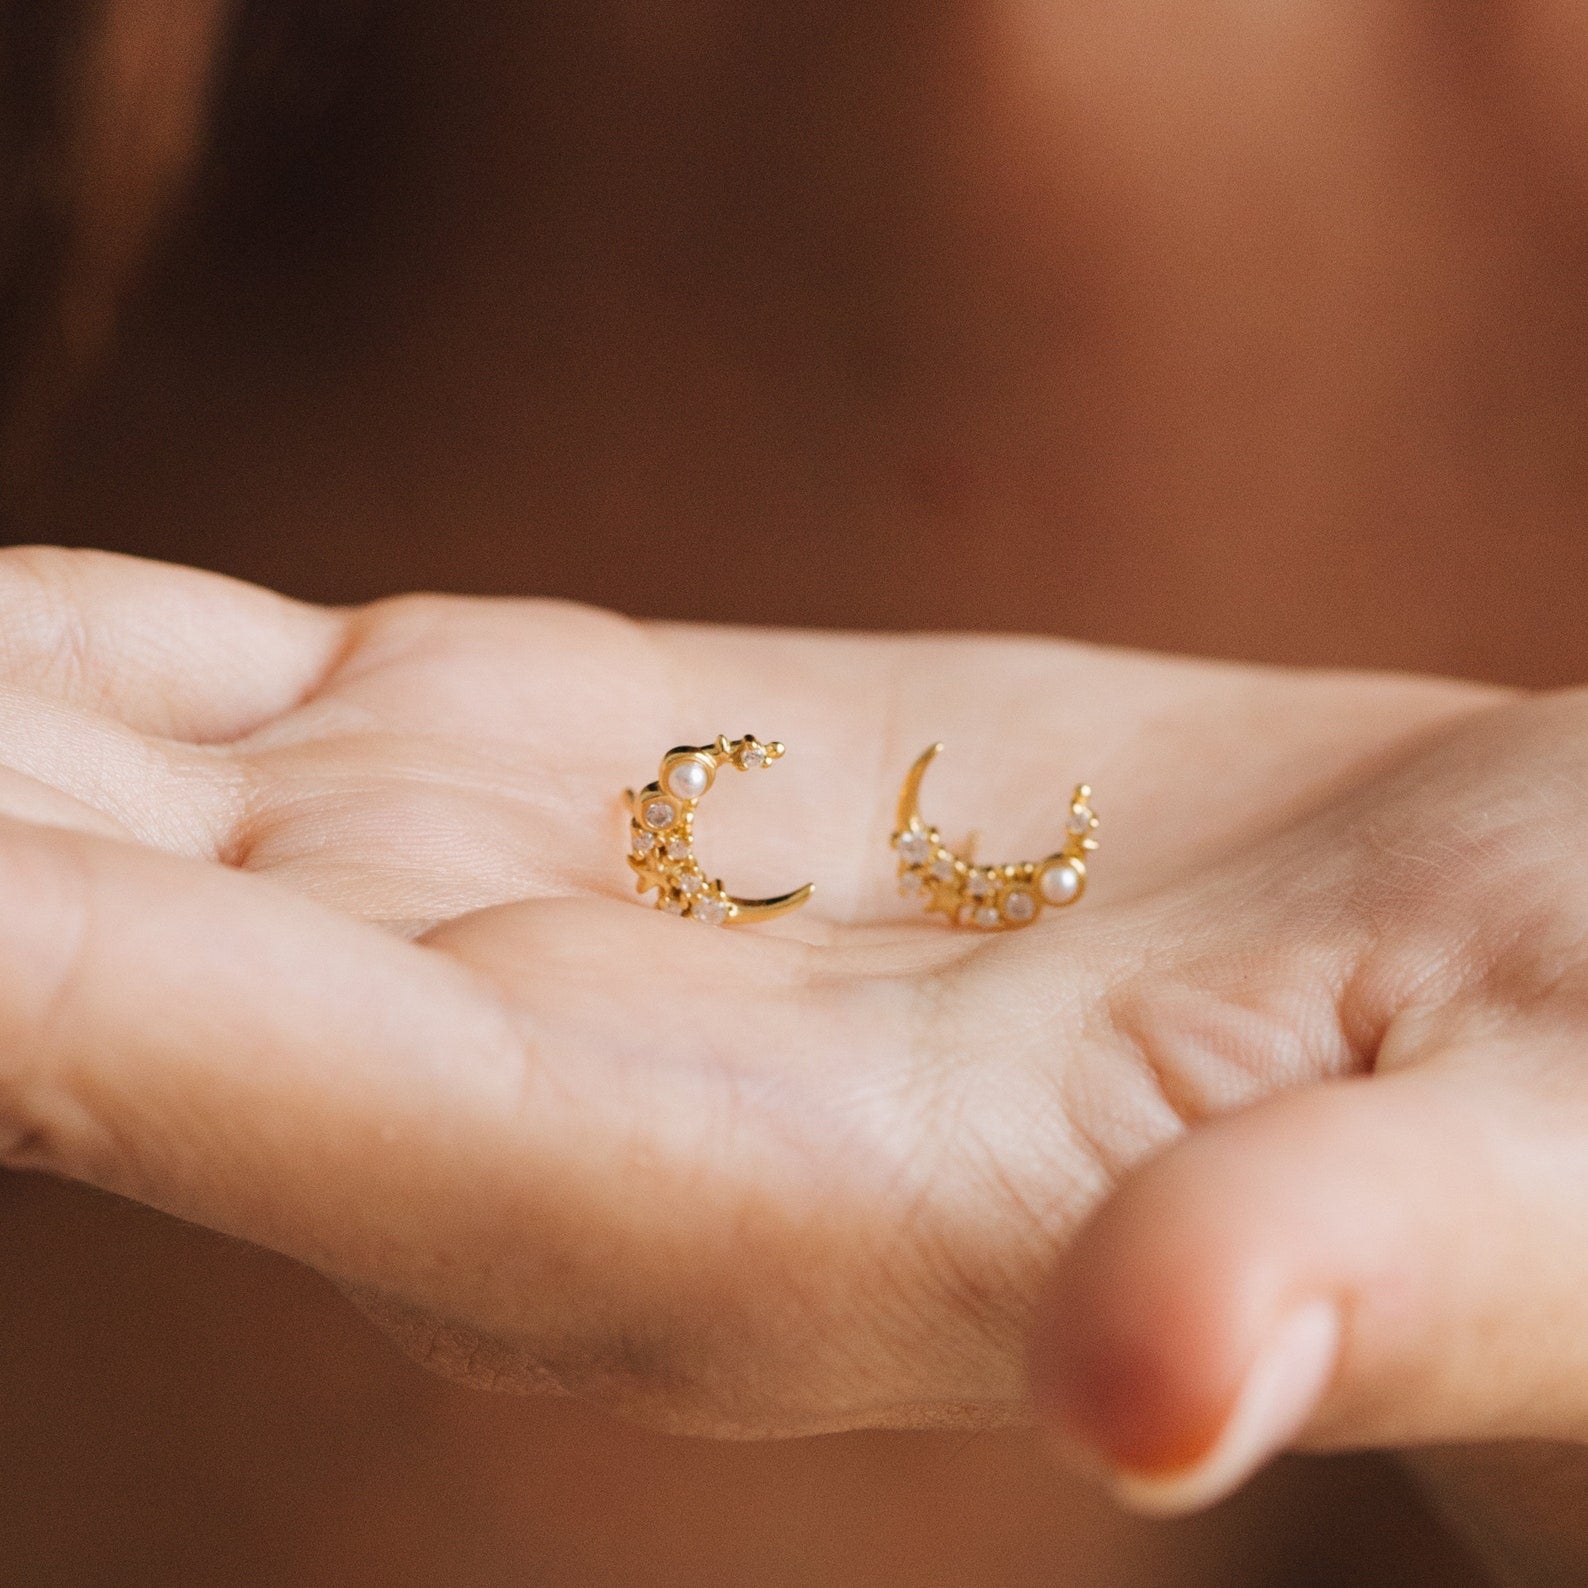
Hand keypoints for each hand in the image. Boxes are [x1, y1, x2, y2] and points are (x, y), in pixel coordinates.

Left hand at [0, 543, 1536, 1480]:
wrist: (1585, 976)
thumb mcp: (1537, 1186)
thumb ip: (1342, 1271)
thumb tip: (1161, 1382)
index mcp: (829, 1219)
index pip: (331, 1110)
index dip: (36, 994)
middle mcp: (659, 1095)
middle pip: (178, 986)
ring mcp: (656, 923)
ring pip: (227, 831)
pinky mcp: (715, 784)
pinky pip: (373, 720)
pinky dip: (170, 667)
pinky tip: (24, 623)